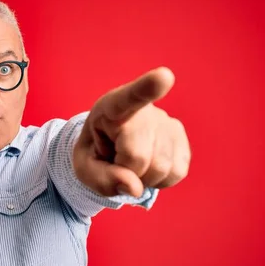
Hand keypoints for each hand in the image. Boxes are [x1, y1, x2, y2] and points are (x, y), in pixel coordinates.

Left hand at [73, 67, 189, 197]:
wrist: (110, 146)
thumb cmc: (95, 152)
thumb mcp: (84, 168)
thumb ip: (102, 179)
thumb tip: (135, 188)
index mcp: (112, 107)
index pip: (130, 97)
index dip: (147, 88)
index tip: (163, 77)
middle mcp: (144, 109)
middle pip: (139, 157)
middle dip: (126, 173)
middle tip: (117, 162)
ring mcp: (166, 121)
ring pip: (162, 168)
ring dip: (144, 178)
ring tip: (132, 163)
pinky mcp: (180, 136)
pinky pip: (177, 172)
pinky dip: (161, 180)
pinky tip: (149, 166)